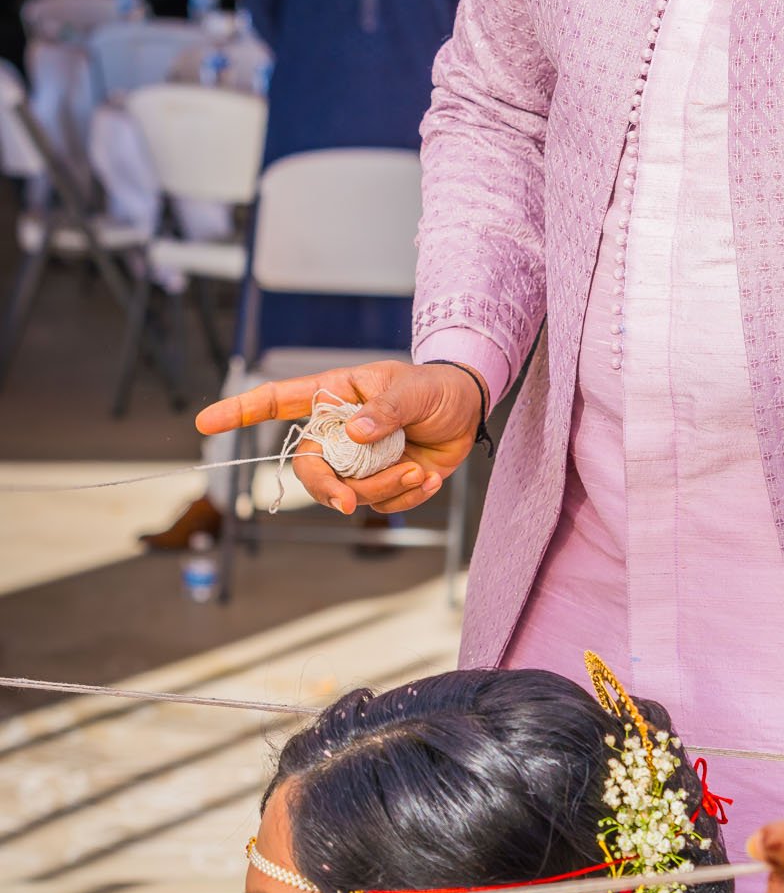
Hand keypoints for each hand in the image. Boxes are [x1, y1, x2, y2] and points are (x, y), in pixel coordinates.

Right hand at [194, 360, 484, 516]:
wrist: (468, 412)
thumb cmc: (435, 389)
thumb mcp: (414, 390)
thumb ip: (385, 409)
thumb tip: (355, 432)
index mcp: (336, 396)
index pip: (279, 401)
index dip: (241, 411)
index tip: (206, 422)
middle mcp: (338, 431)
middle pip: (307, 467)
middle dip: (325, 489)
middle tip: (349, 503)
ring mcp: (356, 460)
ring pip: (346, 492)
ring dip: (383, 488)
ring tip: (419, 470)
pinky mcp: (378, 483)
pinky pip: (377, 504)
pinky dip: (405, 496)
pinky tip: (428, 477)